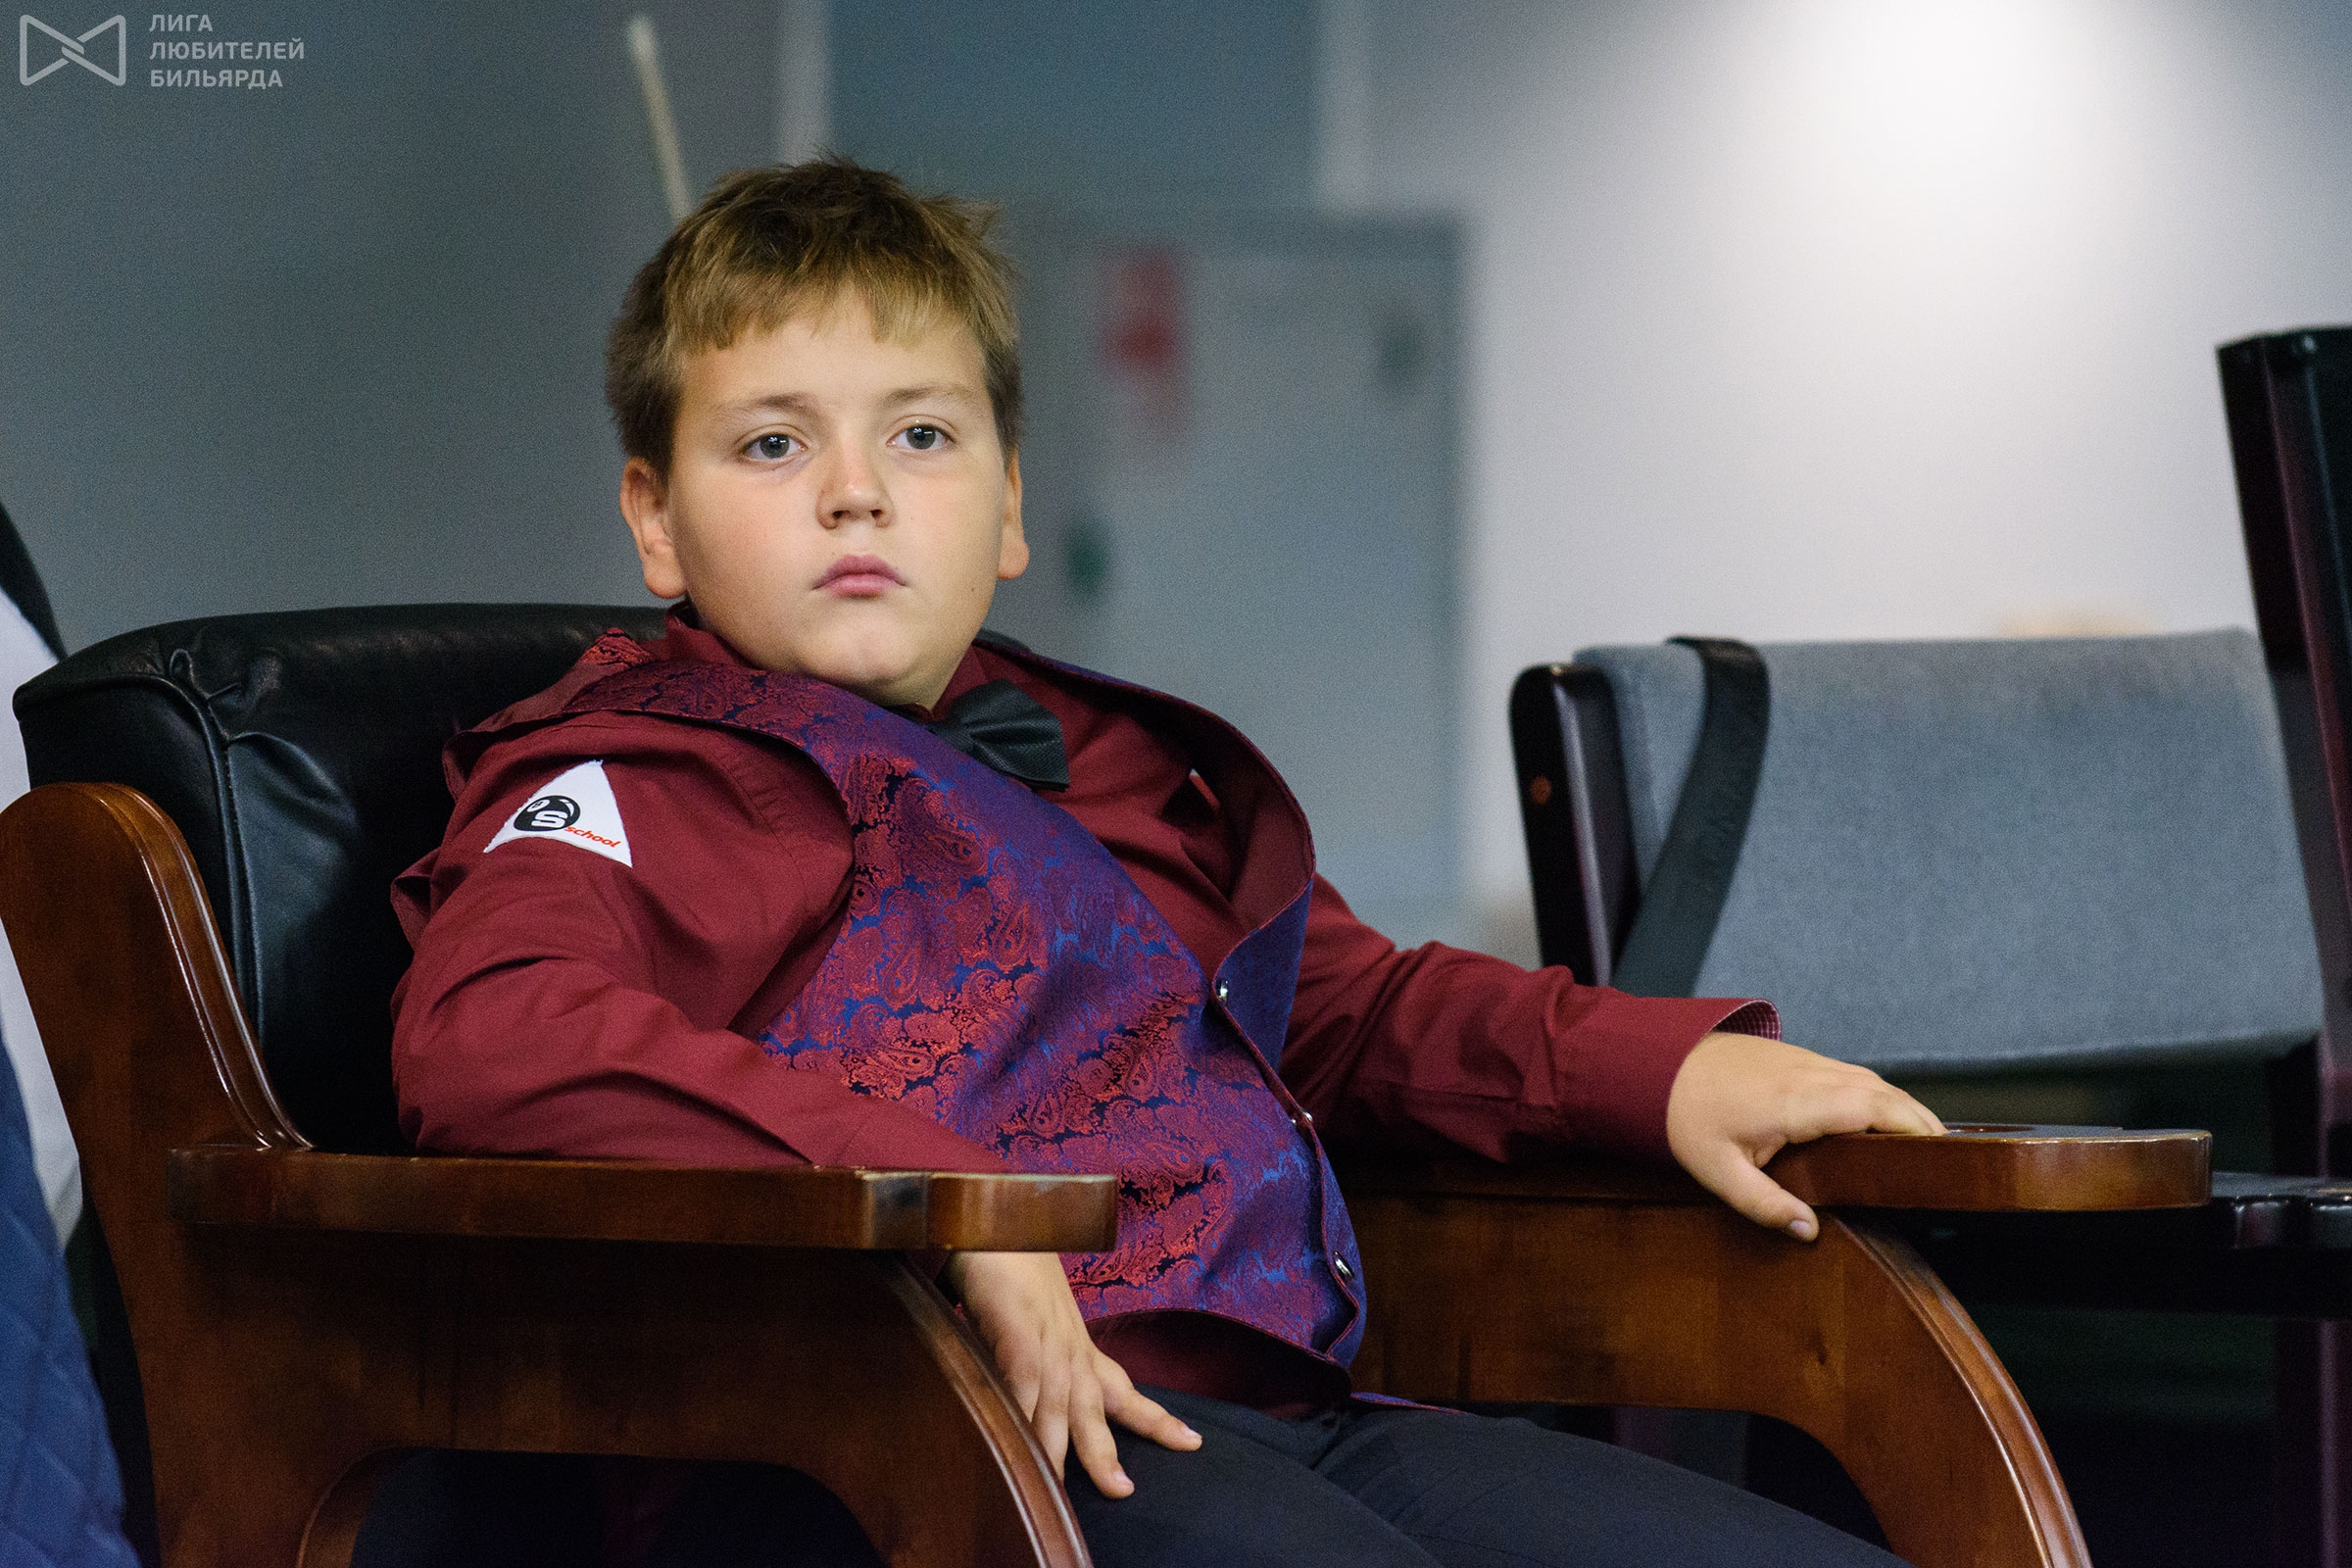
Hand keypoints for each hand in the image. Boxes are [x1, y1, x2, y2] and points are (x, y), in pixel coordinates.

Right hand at [941, 1251, 1201, 1496]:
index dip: (1156, 1420)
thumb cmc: (1009, 1267)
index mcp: (1077, 1346)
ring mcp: (1044, 1337)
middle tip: (1123, 1492)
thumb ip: (1033, 1360)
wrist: (992, 1214)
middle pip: (1093, 1410)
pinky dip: (1021, 1413)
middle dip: (1106, 1455)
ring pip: (1057, 1406)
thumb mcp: (1031, 1319)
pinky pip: (1022, 1380)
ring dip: (1058, 1451)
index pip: (1123, 1389)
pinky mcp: (1015, 1328)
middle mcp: (1068, 1346)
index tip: (1193, 1443)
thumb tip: (1027, 1401)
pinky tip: (1020, 1441)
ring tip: (1059, 1491)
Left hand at [1665, 1031, 1944, 1241]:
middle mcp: (1809, 1074)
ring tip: (1923, 1143)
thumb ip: (1764, 1204)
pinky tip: (1879, 1118)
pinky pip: (1848, 1073)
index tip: (1943, 1153)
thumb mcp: (1717, 1171)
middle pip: (1882, 1092)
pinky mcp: (1795, 1057)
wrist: (1653, 1060)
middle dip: (1919, 1120)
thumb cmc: (1683, 1115)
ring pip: (1868, 1079)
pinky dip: (1874, 1094)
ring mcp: (1803, 1060)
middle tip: (1948, 1158)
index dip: (1913, 1126)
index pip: (1873, 1108)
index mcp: (1797, 1102)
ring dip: (1898, 1105)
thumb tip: (1808, 1232)